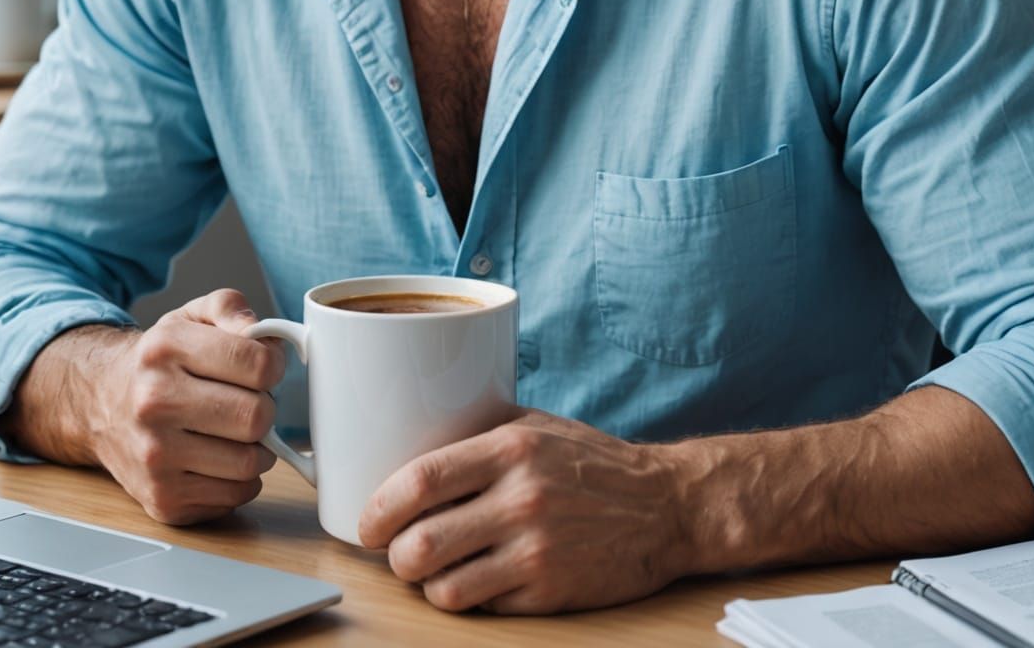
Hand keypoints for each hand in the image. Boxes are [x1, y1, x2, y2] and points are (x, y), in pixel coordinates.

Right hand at [91, 289, 284, 525]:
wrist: (102, 403)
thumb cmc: (160, 361)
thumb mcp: (190, 316)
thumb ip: (231, 308)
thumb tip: (265, 335)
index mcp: (166, 349)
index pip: (256, 363)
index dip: (274, 365)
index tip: (266, 368)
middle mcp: (154, 403)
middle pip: (255, 417)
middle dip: (266, 408)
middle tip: (250, 401)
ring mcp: (155, 456)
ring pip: (249, 463)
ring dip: (257, 447)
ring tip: (235, 430)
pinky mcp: (162, 499)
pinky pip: (235, 495)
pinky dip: (240, 478)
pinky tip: (220, 457)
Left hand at [358, 409, 698, 613]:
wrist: (664, 505)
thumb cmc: (591, 461)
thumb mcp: (535, 424)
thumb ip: (476, 428)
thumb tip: (404, 435)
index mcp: (511, 448)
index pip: (420, 481)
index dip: (379, 507)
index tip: (368, 520)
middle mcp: (522, 499)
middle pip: (420, 545)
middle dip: (393, 555)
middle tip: (397, 549)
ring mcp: (536, 552)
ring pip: (443, 587)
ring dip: (428, 583)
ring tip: (436, 568)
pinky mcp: (550, 594)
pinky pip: (481, 608)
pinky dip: (468, 598)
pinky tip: (478, 579)